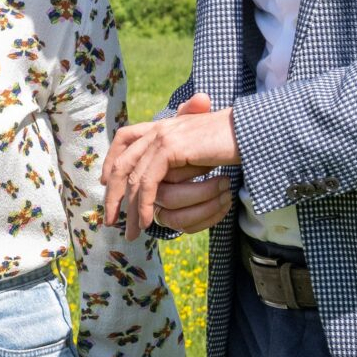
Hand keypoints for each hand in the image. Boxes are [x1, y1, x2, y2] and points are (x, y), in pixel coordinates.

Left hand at [103, 93, 239, 238]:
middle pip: (121, 162)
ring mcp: (162, 136)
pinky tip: (146, 221)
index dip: (111, 161)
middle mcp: (158, 128)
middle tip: (110, 219)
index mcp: (163, 126)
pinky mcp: (170, 147)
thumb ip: (178, 161)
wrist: (251, 132)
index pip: (125, 139)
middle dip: (113, 193)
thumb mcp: (198, 153)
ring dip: (129, 208)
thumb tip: (164, 183)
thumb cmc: (231, 144)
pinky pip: (148, 182)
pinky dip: (143, 204)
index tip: (105, 184)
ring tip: (131, 231)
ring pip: (132, 177)